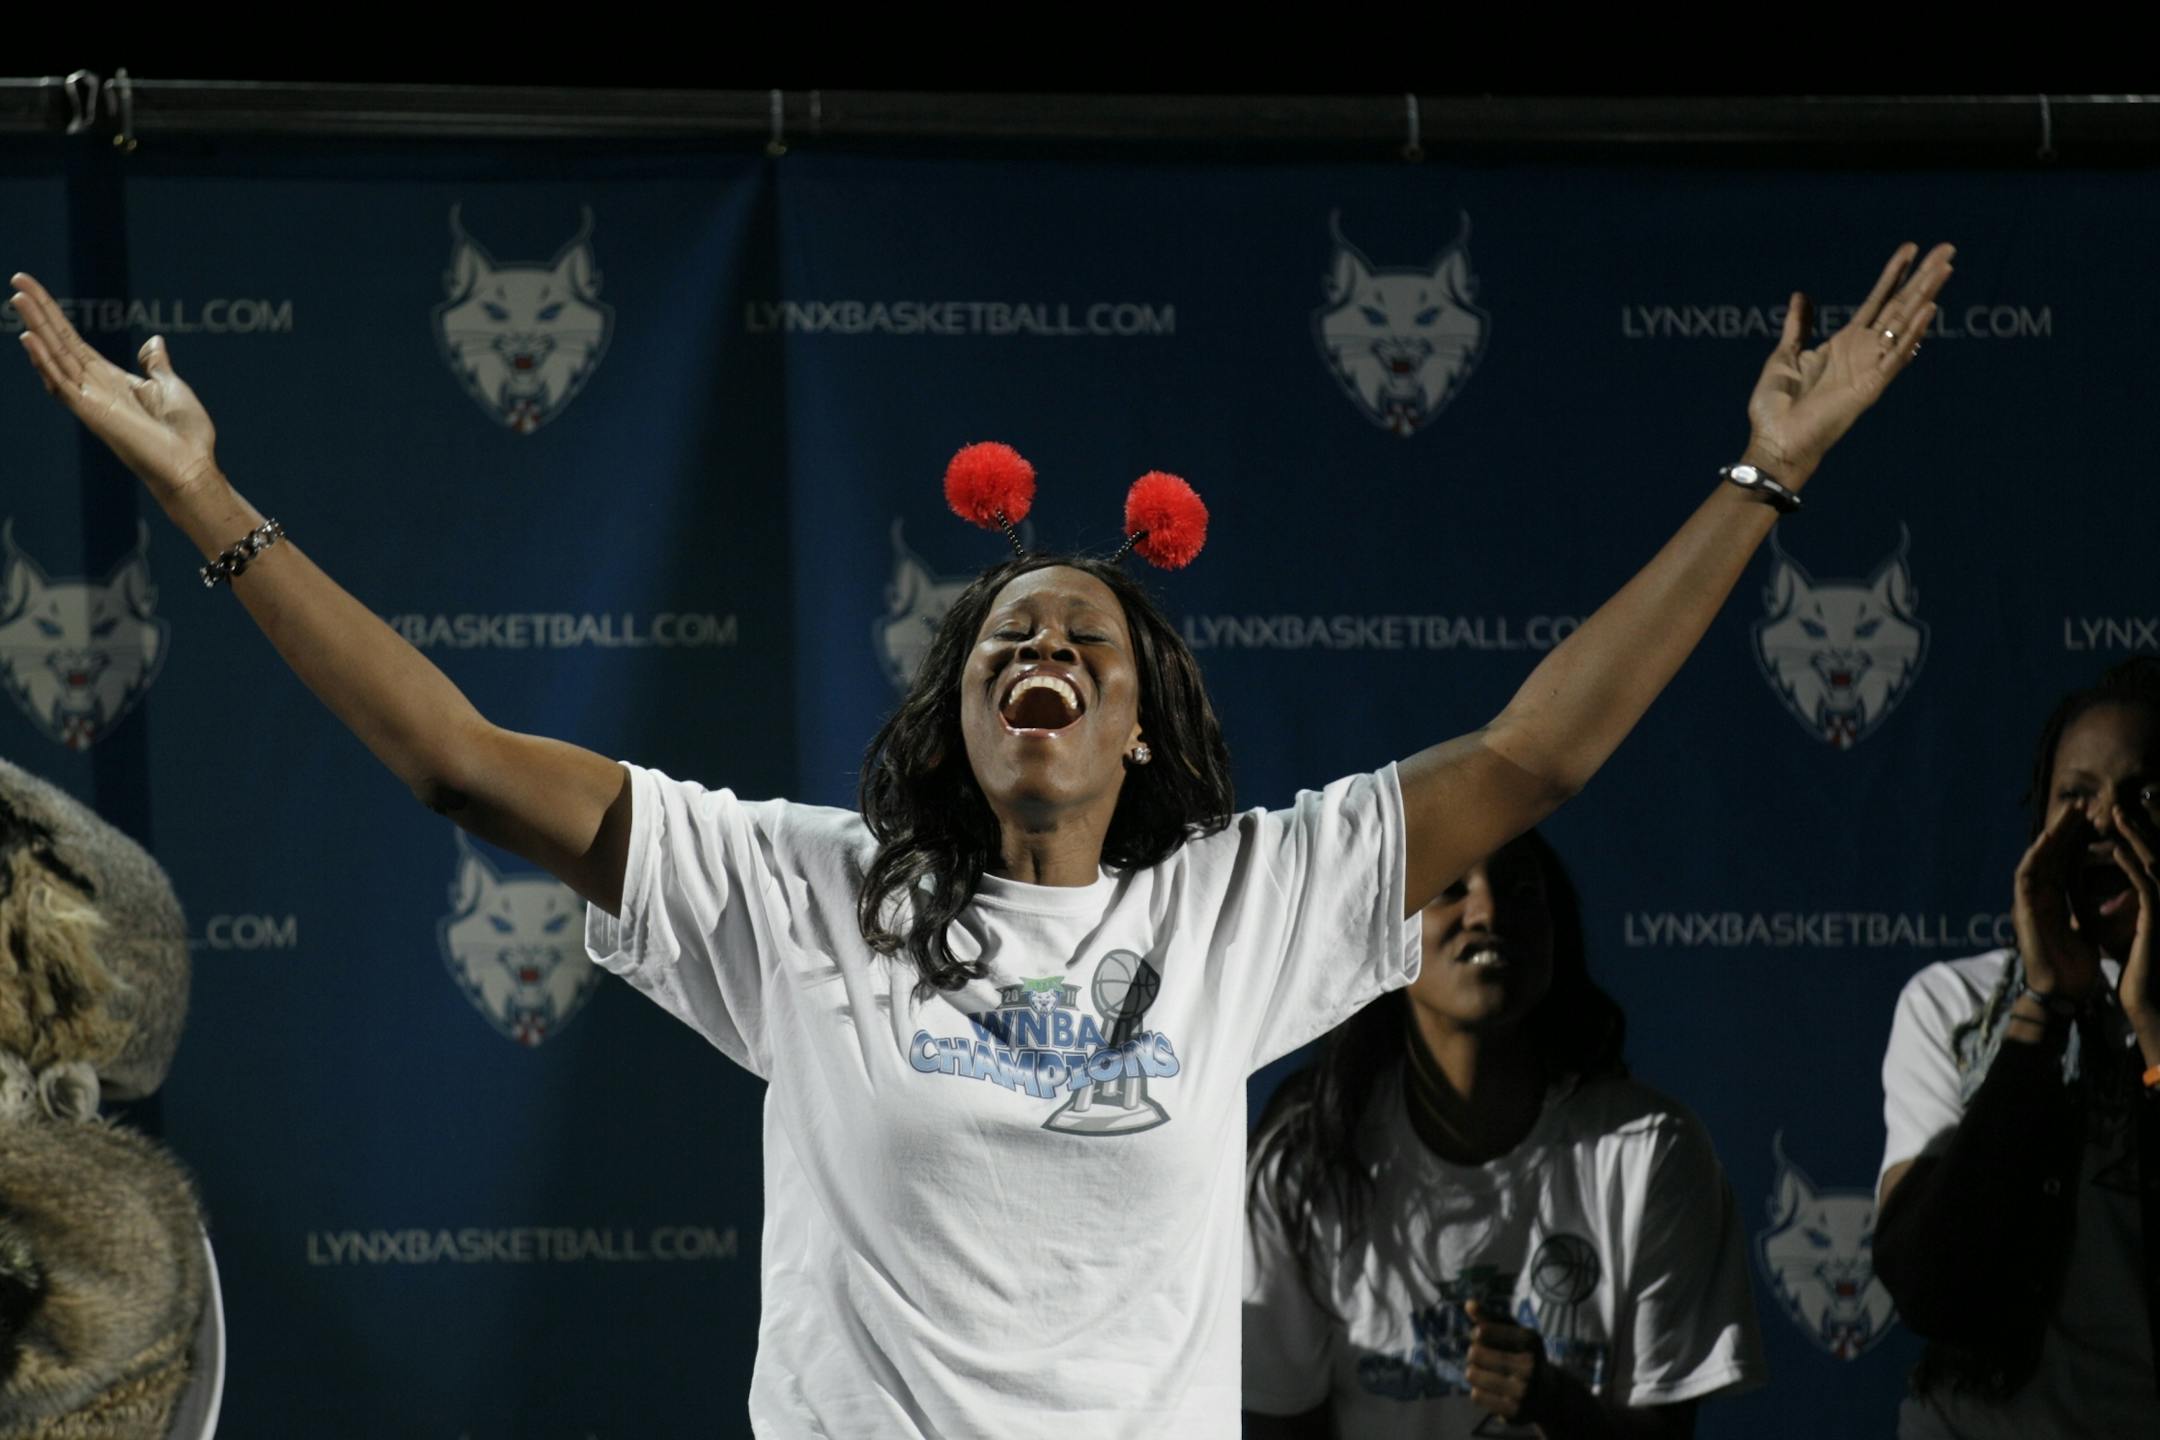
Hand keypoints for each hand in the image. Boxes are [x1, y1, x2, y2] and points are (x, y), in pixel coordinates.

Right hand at [10, 272, 220, 502]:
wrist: (193, 466)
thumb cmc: (186, 433)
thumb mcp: (170, 387)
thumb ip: (155, 364)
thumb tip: (154, 342)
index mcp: (110, 378)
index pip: (73, 340)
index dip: (55, 314)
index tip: (34, 288)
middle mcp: (93, 386)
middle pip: (58, 342)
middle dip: (38, 311)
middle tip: (17, 279)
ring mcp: (89, 400)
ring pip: (55, 356)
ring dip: (36, 327)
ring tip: (18, 298)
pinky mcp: (91, 414)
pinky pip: (62, 383)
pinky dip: (44, 360)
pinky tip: (30, 338)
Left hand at [1463, 1300, 1553, 1424]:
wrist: (1550, 1395)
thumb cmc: (1524, 1355)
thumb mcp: (1513, 1333)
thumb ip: (1490, 1317)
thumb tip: (1469, 1304)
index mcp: (1530, 1339)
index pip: (1481, 1331)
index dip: (1478, 1334)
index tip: (1483, 1336)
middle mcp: (1530, 1365)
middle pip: (1474, 1353)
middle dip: (1475, 1354)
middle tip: (1489, 1359)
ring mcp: (1523, 1390)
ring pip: (1472, 1374)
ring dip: (1475, 1373)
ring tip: (1489, 1374)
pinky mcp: (1514, 1411)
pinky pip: (1476, 1395)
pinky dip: (1479, 1391)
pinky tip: (1493, 1391)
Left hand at [1744, 242, 1954, 481]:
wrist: (1774, 441)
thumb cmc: (1775, 407)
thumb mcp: (1784, 356)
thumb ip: (1798, 327)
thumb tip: (1801, 295)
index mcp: (1844, 344)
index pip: (1877, 301)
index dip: (1893, 274)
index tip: (1910, 248)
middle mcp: (1863, 352)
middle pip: (1899, 306)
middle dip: (1923, 277)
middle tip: (1946, 247)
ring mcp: (1871, 368)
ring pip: (1905, 324)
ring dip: (1926, 294)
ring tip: (1945, 266)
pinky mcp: (1872, 386)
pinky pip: (1897, 355)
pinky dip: (1913, 332)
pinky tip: (1929, 308)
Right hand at [2014, 805, 2103, 1002]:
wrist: (2062, 992)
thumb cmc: (2076, 968)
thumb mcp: (2093, 931)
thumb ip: (2100, 910)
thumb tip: (2125, 895)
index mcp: (2055, 901)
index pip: (2066, 862)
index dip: (2078, 840)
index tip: (2095, 819)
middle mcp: (2041, 897)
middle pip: (2053, 855)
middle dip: (2066, 829)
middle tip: (2083, 804)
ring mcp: (2029, 902)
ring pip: (2039, 858)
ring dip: (2052, 834)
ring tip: (2069, 812)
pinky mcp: (2023, 909)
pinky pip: (2026, 876)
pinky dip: (2036, 855)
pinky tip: (2049, 837)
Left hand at [2109, 804, 2159, 1055]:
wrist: (2147, 997)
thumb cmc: (2134, 964)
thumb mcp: (2114, 926)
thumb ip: (2104, 904)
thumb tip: (2082, 884)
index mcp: (2155, 899)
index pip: (2145, 862)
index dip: (2131, 840)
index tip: (2110, 822)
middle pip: (2153, 856)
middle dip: (2136, 830)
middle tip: (2116, 807)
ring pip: (2152, 864)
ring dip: (2134, 839)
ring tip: (2116, 817)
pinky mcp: (2157, 920)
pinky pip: (2146, 888)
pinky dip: (2131, 867)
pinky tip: (2116, 850)